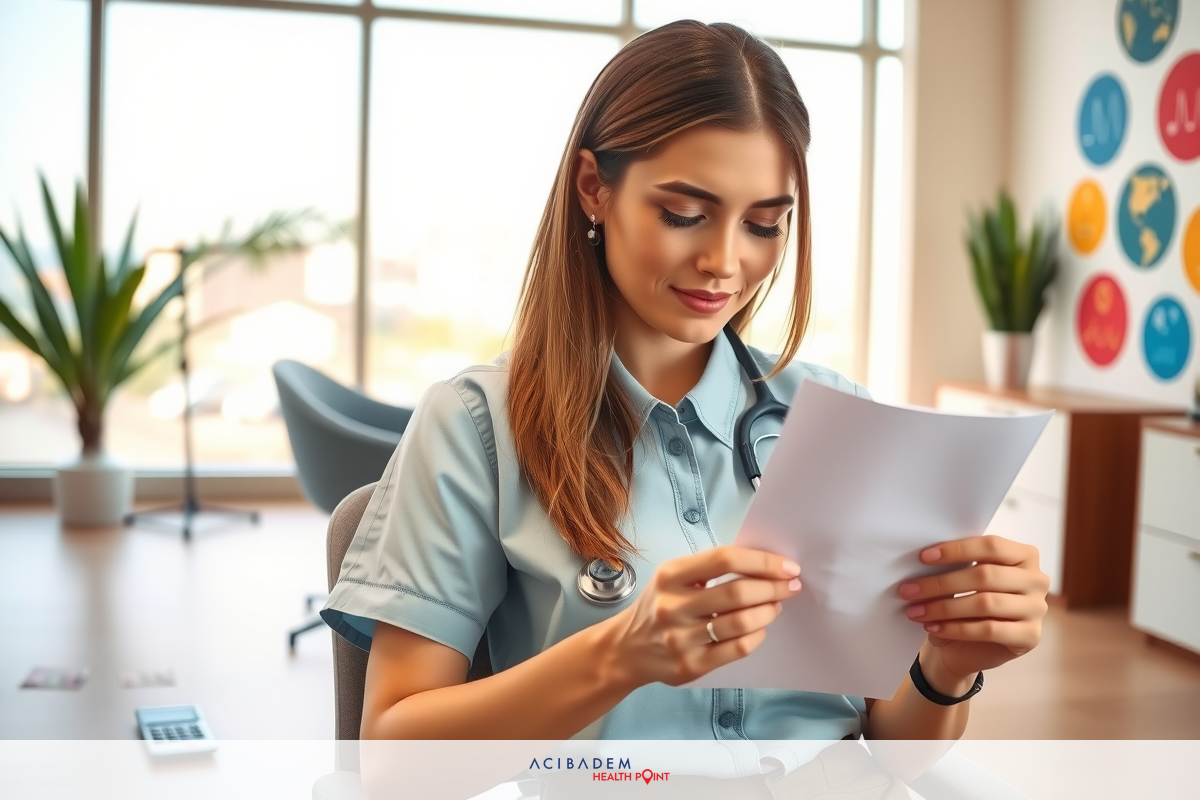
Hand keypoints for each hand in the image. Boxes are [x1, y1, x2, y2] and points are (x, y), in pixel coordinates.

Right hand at [603, 546, 801, 687]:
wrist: (626, 649)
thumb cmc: (659, 606)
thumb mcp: (672, 578)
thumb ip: (708, 569)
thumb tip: (763, 564)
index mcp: (670, 576)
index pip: (724, 560)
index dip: (762, 561)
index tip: (787, 566)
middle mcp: (672, 606)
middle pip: (737, 592)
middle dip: (773, 587)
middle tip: (790, 586)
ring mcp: (681, 638)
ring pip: (741, 623)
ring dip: (768, 612)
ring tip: (775, 606)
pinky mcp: (690, 665)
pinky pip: (736, 649)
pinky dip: (756, 636)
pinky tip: (759, 629)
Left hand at [898, 535, 1048, 686]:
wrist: (968, 647)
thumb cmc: (964, 603)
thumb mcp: (961, 579)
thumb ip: (956, 565)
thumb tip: (926, 557)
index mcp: (1024, 556)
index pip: (992, 546)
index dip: (957, 550)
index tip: (923, 558)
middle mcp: (1037, 580)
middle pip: (985, 575)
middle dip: (941, 583)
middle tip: (908, 589)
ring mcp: (1037, 609)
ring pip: (985, 603)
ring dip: (943, 607)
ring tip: (915, 610)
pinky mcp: (1030, 637)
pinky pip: (988, 630)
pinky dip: (955, 628)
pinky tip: (932, 627)